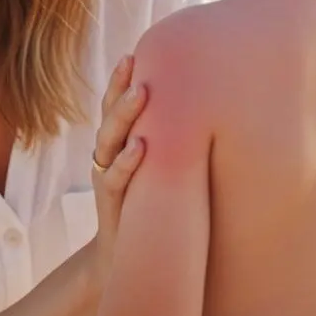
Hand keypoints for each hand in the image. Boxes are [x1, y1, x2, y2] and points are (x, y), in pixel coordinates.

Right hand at [89, 54, 147, 279]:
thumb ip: (169, 142)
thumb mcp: (160, 171)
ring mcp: (107, 179)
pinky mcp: (111, 204)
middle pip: (110, 116)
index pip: (115, 106)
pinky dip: (126, 162)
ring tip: (139, 94)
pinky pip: (114, 179)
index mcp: (119, 145)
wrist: (129, 262)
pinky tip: (140, 146)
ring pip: (109, 141)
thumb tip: (207, 111)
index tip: (134, 53)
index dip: (120, 81)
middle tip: (134, 63)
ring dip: (123, 117)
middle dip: (120, 89)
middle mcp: (109, 157)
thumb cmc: (152, 207)